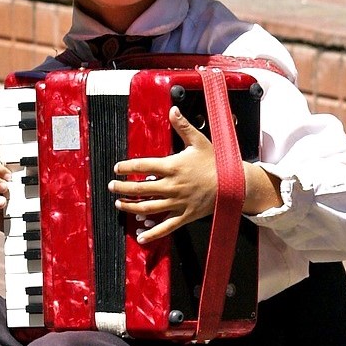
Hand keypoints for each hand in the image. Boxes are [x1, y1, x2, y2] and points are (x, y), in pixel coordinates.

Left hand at [110, 107, 216, 243]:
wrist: (234, 184)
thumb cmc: (216, 163)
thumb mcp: (200, 141)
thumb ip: (183, 126)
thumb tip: (172, 109)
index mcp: (173, 167)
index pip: (142, 166)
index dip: (126, 167)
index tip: (117, 168)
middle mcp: (172, 186)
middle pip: (139, 189)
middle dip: (122, 188)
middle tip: (112, 186)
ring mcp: (177, 203)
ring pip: (148, 208)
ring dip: (130, 206)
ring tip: (119, 204)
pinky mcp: (185, 216)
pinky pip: (166, 227)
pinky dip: (153, 233)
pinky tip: (141, 236)